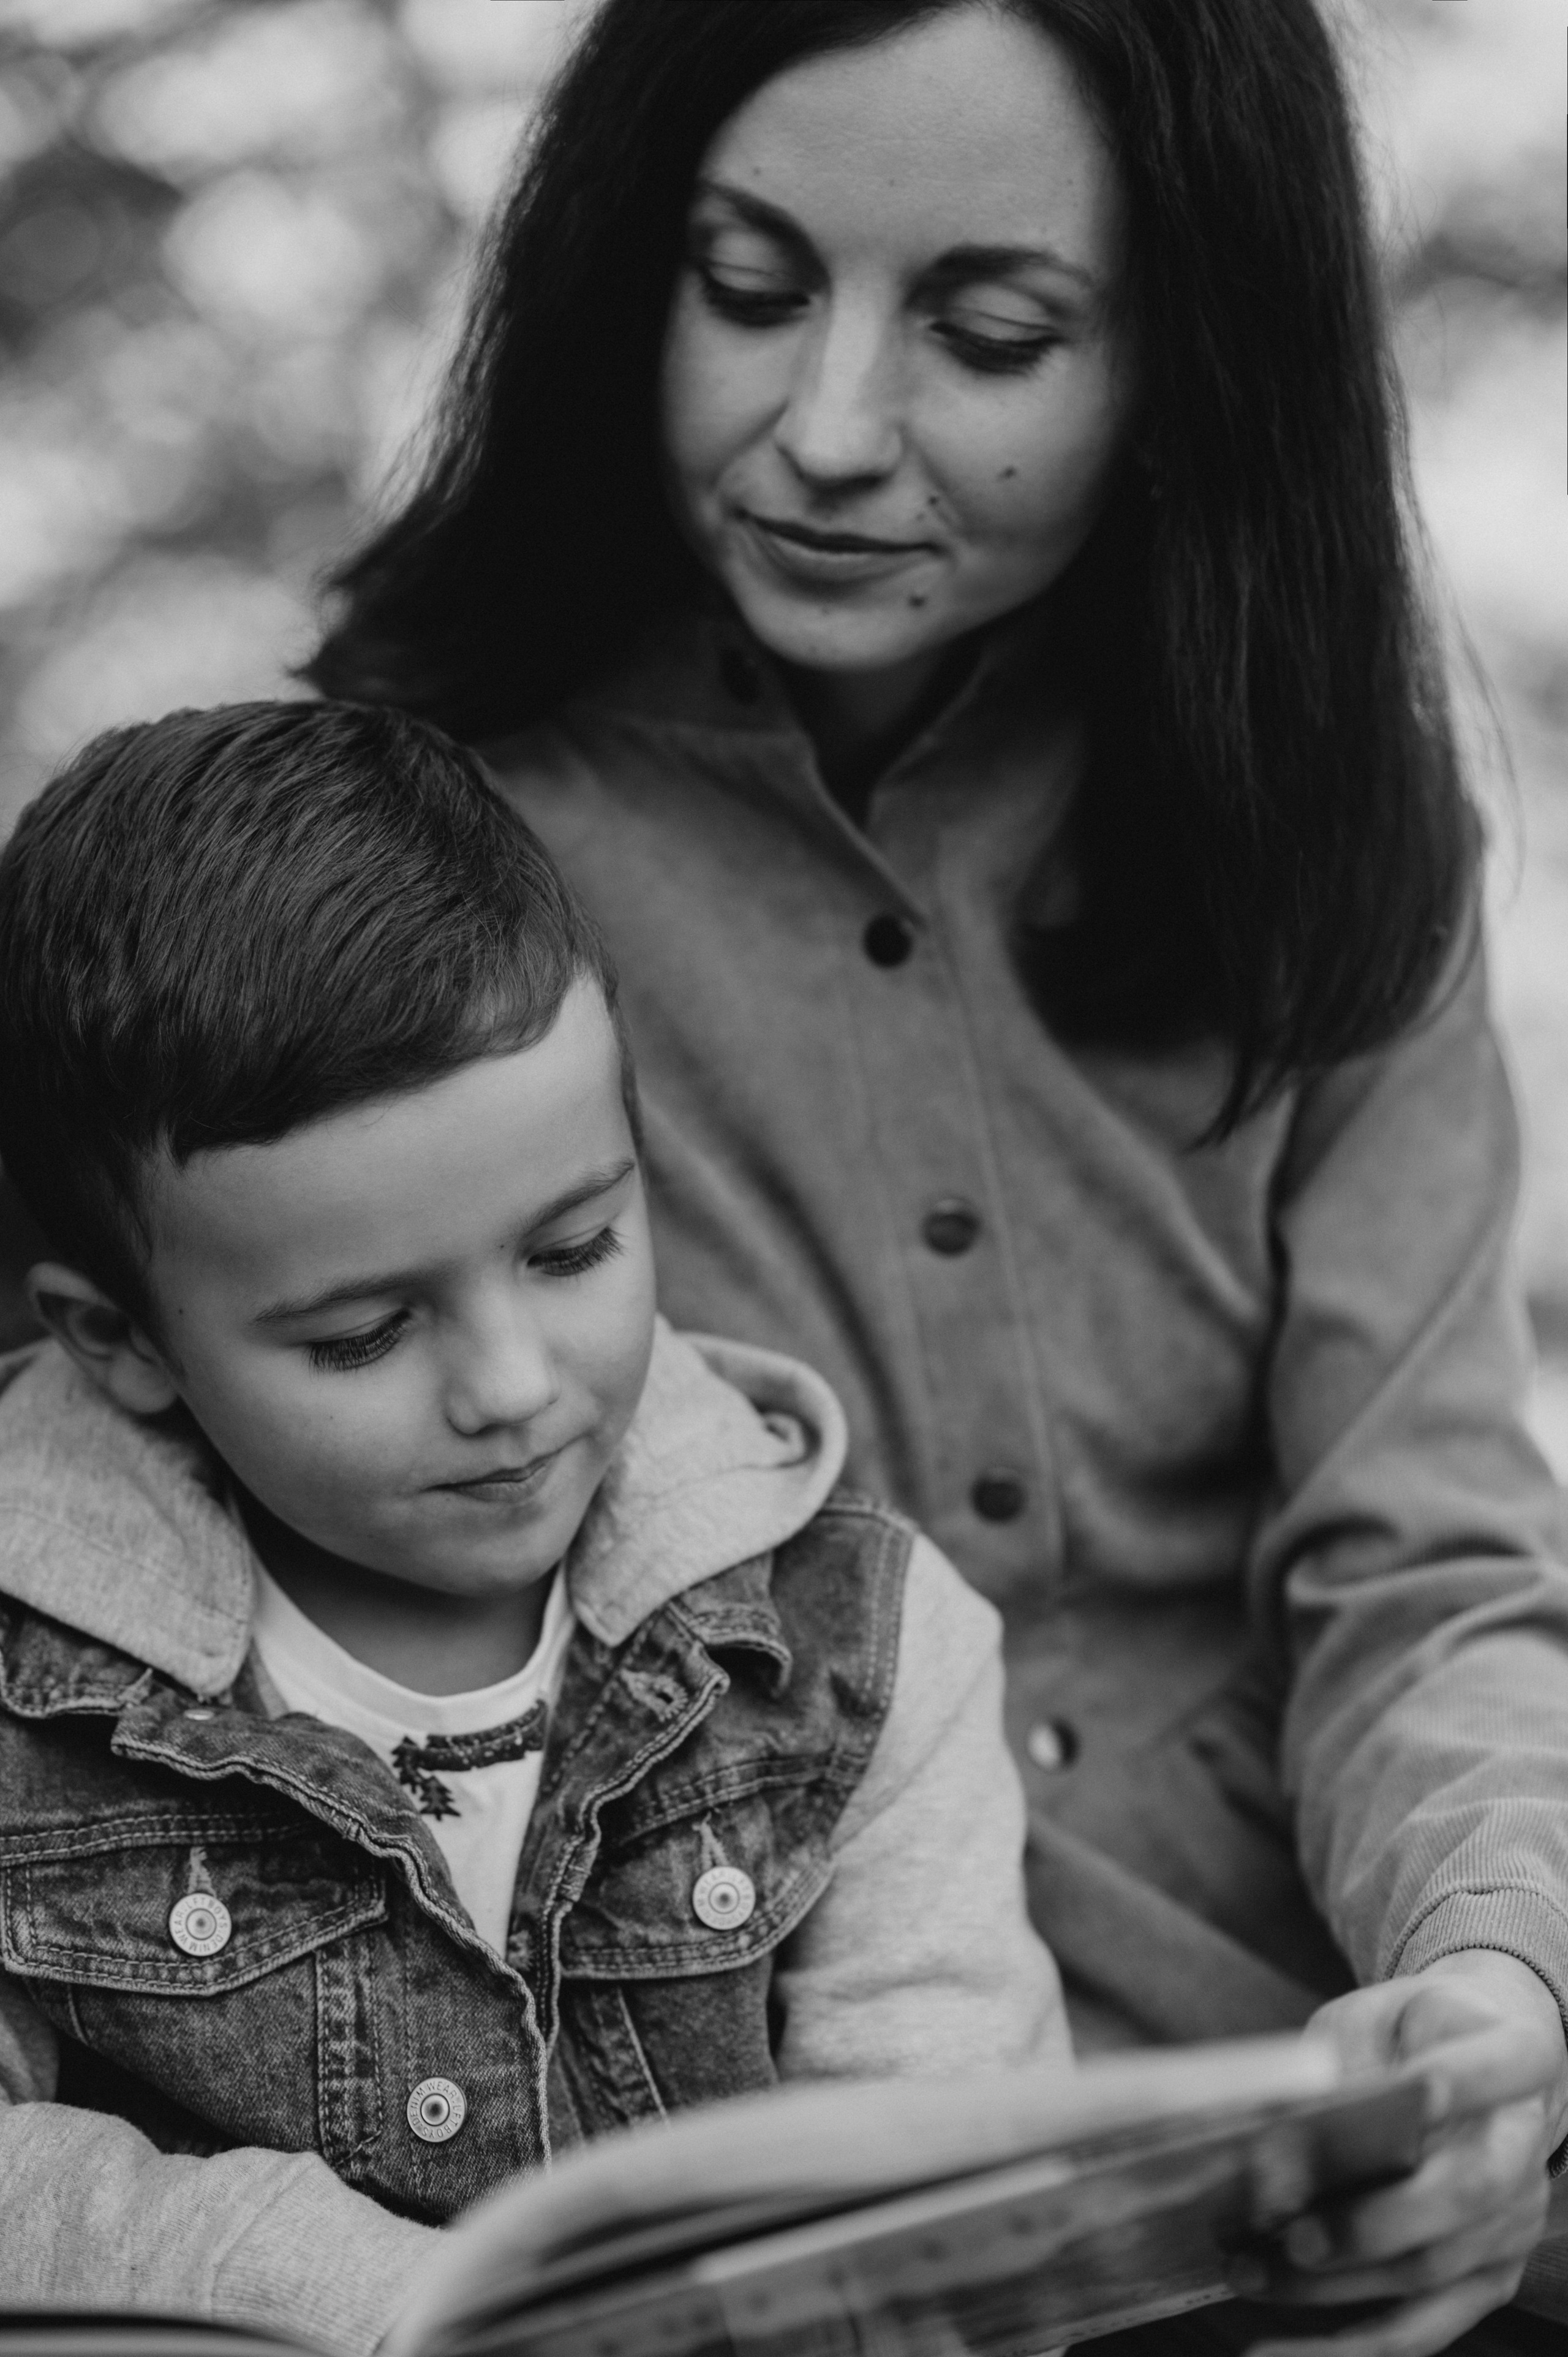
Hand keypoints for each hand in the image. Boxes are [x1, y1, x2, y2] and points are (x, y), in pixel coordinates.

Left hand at [1227, 1950, 1567, 2356]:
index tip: (1415, 2089)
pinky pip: (1419, 2326)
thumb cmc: (1414, 2033)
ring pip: (1430, 2269)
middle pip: (1465, 2194)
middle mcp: (1524, 2147)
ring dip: (1334, 2283)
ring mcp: (1511, 2222)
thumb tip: (1274, 2123)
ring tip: (1249, 2271)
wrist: (1479, 2057)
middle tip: (1294, 2231)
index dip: (1460, 2082)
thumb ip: (1343, 2057)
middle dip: (1375, 2220)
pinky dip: (1346, 2344)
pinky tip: (1278, 2348)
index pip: (1496, 2070)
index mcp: (1514, 2058)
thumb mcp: (1381, 2016)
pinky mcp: (1487, 2278)